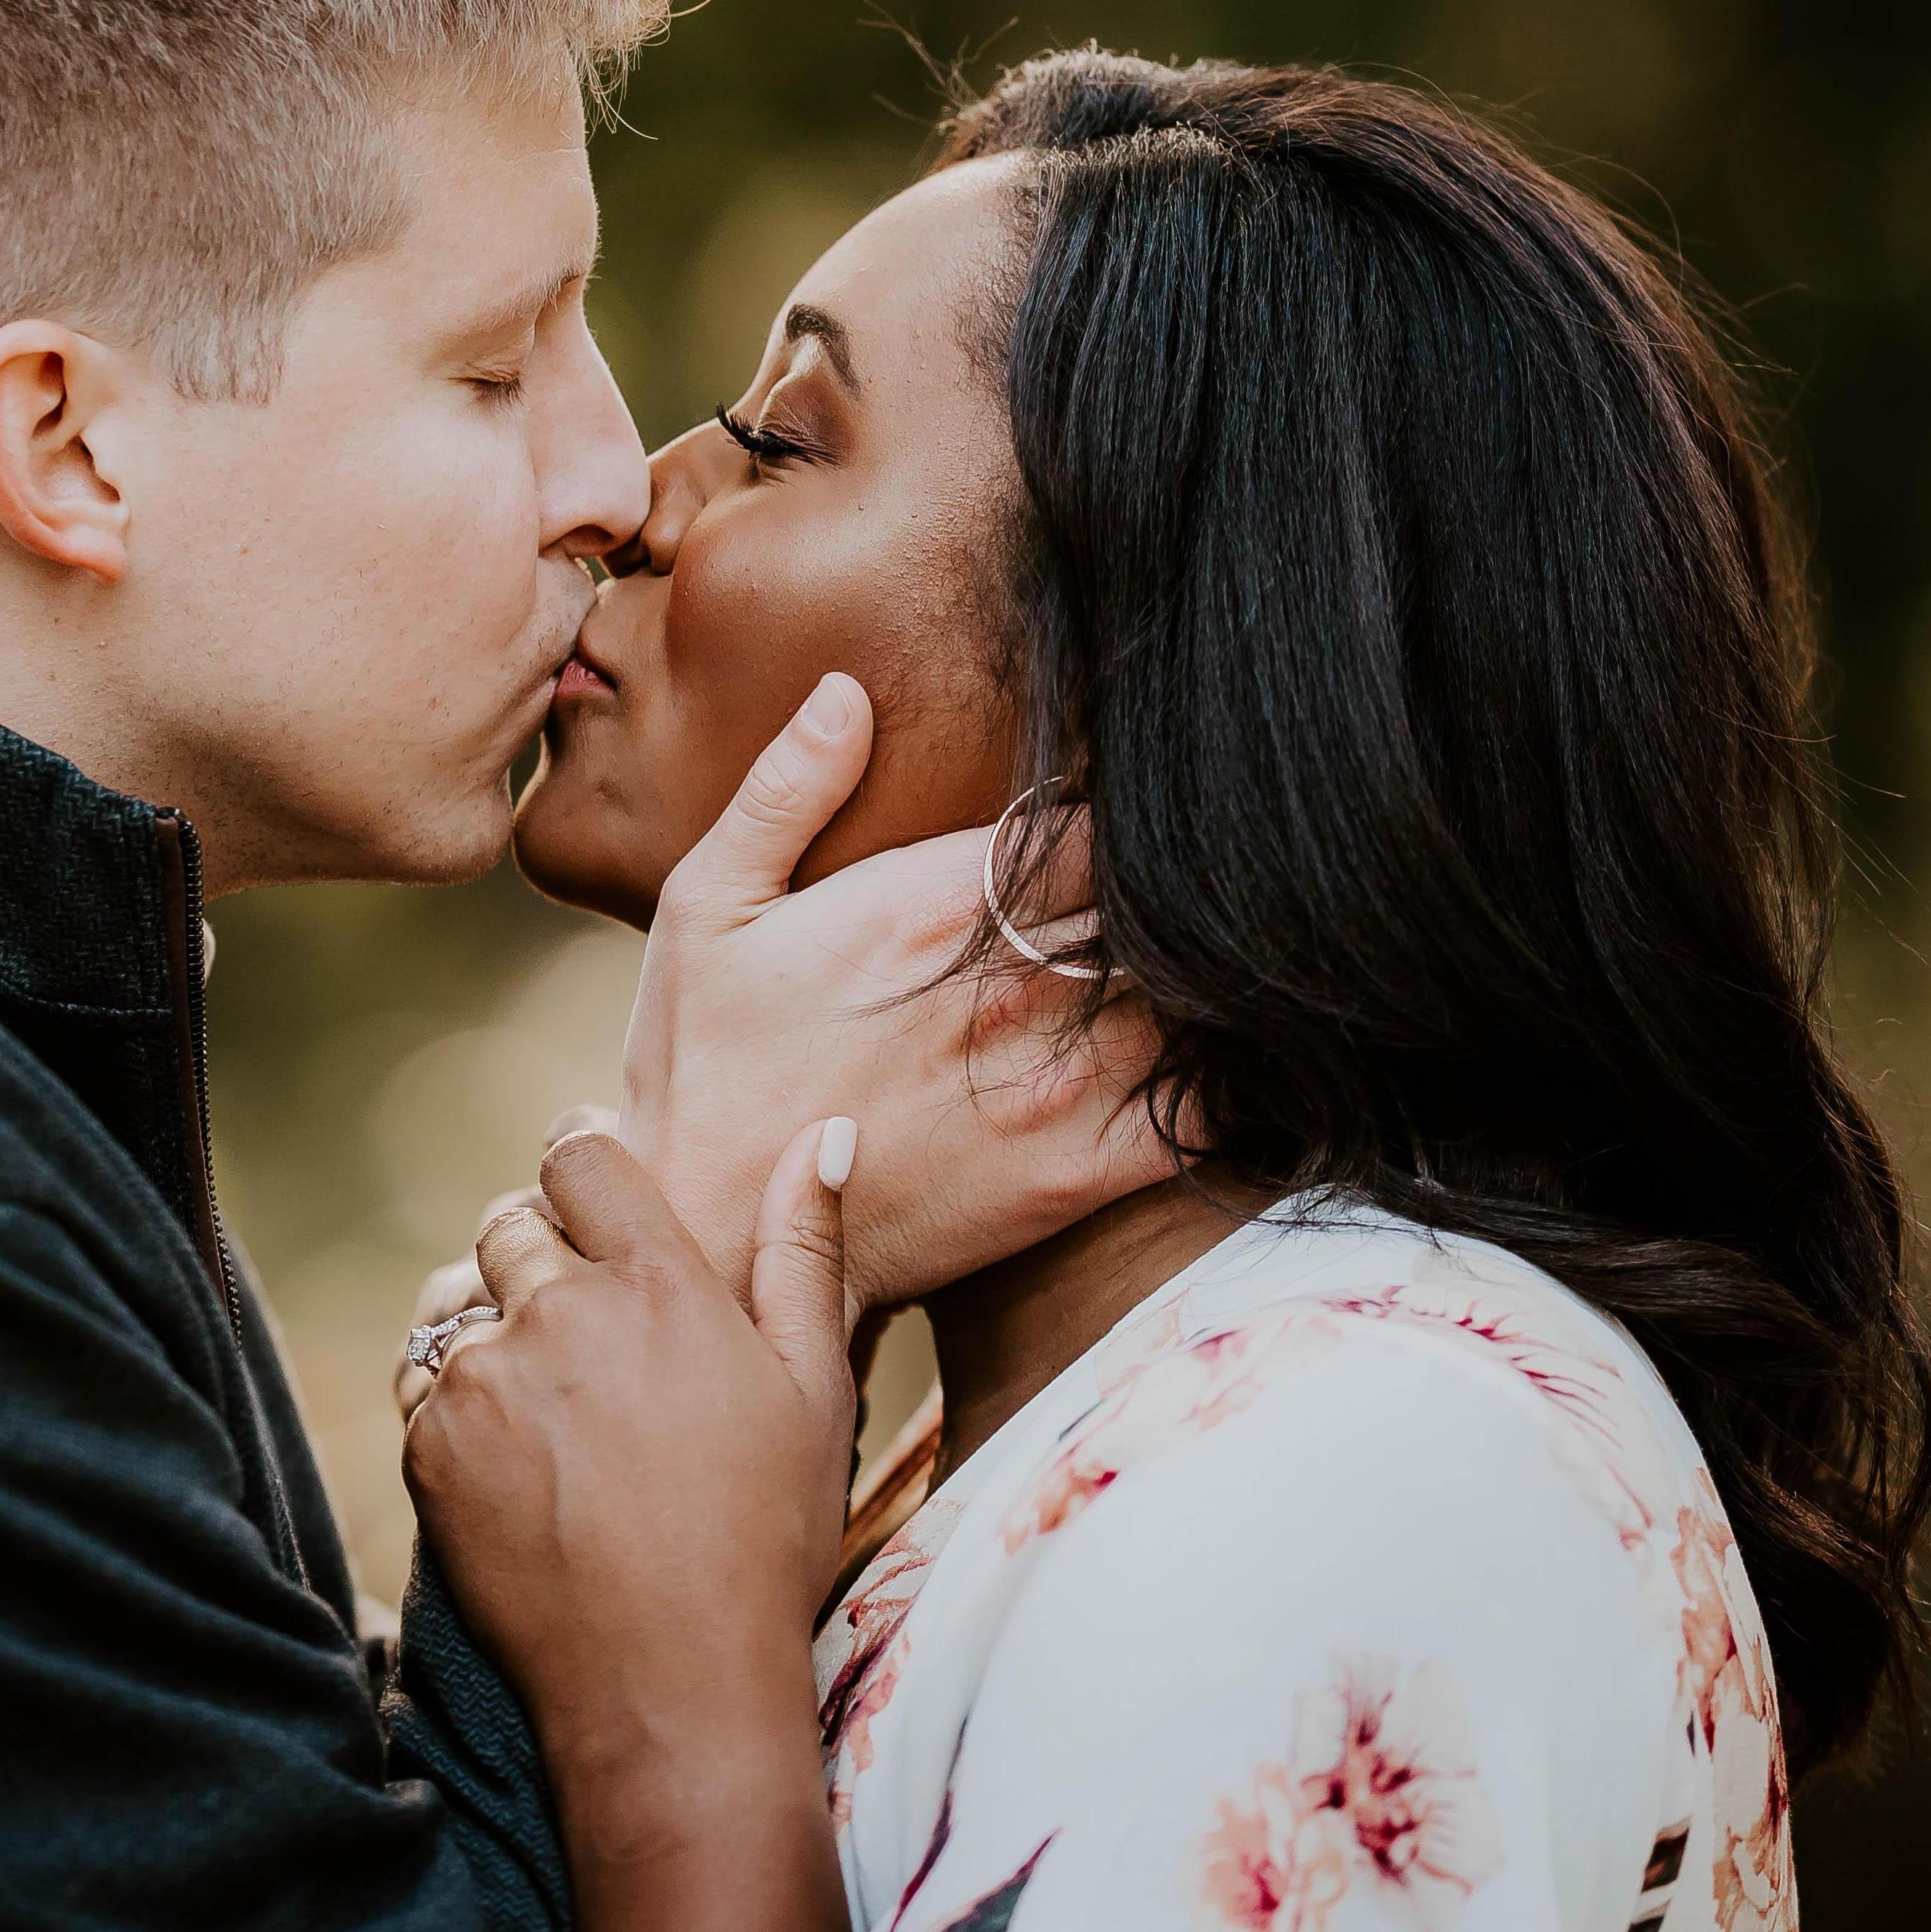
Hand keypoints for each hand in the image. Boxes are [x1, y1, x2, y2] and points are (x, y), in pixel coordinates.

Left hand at [409, 1123, 869, 1931]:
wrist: (672, 1690)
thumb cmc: (766, 1537)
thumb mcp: (816, 1388)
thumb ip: (804, 1249)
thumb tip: (825, 1132)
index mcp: (660, 1283)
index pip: (578, 1155)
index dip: (579, 1160)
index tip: (589, 1186)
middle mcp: (562, 1312)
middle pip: (510, 1223)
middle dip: (536, 1249)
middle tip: (579, 1316)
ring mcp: (485, 1379)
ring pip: (453, 1296)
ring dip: (486, 1317)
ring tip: (539, 1385)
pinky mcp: (430, 1445)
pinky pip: (420, 1376)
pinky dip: (451, 1393)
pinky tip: (509, 1445)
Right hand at [618, 672, 1174, 1305]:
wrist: (717, 1240)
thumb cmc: (701, 1064)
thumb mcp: (707, 904)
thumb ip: (786, 790)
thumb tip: (848, 691)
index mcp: (936, 907)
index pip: (1095, 821)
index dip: (1120, 807)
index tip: (1117, 807)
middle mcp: (1014, 987)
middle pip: (1157, 899)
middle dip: (1176, 880)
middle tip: (1185, 870)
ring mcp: (1056, 1084)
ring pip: (1195, 991)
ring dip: (1204, 967)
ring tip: (1206, 948)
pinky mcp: (1075, 1174)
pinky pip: (1202, 1109)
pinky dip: (1229, 1070)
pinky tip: (1218, 1045)